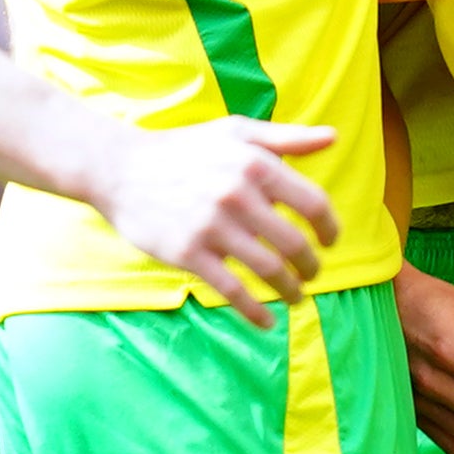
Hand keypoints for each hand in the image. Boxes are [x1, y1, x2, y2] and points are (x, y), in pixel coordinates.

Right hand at [96, 112, 342, 310]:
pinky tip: (267, 322)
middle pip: (295, 244)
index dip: (330, 228)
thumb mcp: (236, 132)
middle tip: (312, 274)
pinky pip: (233, 290)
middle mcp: (238, 195)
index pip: (314, 204)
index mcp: (256, 164)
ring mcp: (212, 226)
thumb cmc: (184, 149)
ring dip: (290, 290)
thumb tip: (333, 138)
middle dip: (311, 266)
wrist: (120, 168)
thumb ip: (286, 138)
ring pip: (269, 270)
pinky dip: (255, 311)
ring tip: (296, 296)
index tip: (330, 241)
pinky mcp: (189, 253)